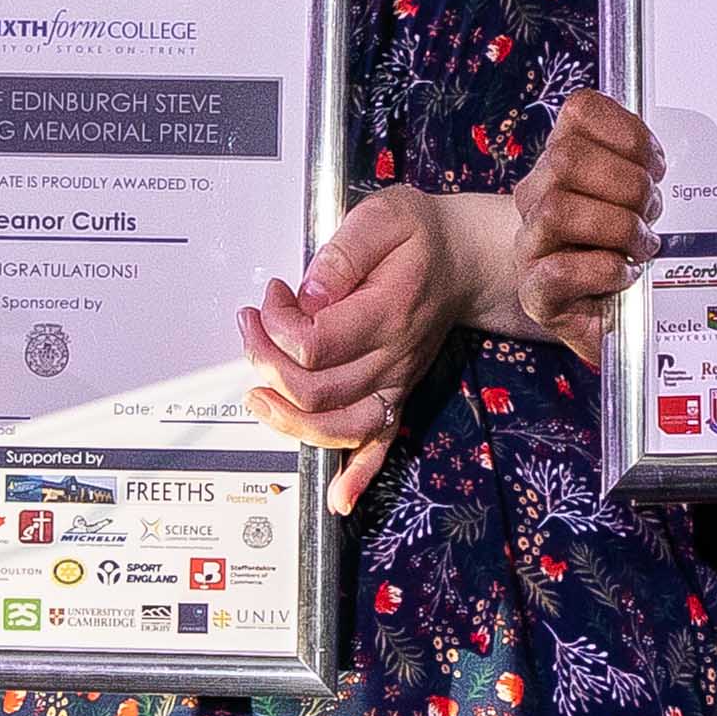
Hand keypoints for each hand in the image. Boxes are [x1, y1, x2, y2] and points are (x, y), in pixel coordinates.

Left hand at [244, 189, 463, 512]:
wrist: (463, 260)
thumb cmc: (420, 236)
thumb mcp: (383, 217)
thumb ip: (344, 252)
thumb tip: (308, 294)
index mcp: (387, 312)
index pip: (314, 345)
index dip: (277, 327)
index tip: (270, 297)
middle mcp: (393, 357)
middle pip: (315, 391)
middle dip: (266, 364)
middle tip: (252, 327)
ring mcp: (395, 383)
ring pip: (336, 427)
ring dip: (288, 420)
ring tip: (256, 395)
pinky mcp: (398, 395)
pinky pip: (382, 445)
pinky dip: (360, 475)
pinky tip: (339, 499)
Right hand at [512, 89, 656, 350]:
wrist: (587, 309)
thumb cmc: (616, 249)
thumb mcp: (633, 200)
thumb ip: (645, 170)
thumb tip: (669, 165)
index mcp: (561, 161)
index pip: (580, 112)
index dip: (627, 132)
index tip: (656, 164)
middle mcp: (537, 195)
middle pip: (566, 158)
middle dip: (625, 183)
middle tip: (651, 210)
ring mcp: (529, 244)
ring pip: (557, 209)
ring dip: (617, 228)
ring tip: (643, 246)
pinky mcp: (534, 292)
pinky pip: (558, 271)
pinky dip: (605, 271)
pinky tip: (626, 275)